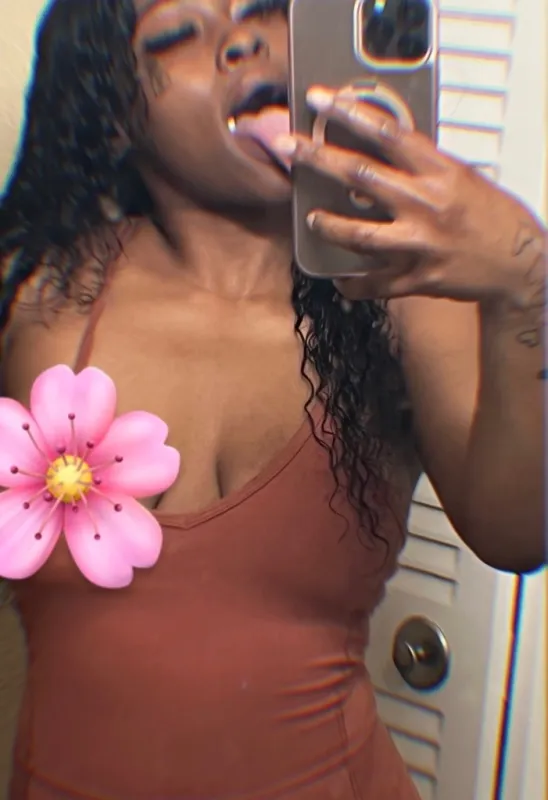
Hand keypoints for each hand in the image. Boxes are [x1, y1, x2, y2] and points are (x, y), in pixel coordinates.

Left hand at [273, 86, 545, 308]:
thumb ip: (421, 166)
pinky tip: (338, 280)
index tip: (321, 101)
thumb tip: (378, 150)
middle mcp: (427, 205)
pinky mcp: (418, 279)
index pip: (389, 134)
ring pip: (360, 235)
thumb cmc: (489, 215)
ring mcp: (421, 244)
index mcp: (440, 172)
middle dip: (319, 159)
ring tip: (311, 220)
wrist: (516, 263)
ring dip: (329, 226)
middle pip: (361, 176)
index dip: (351, 113)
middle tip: (290, 150)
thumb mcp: (460, 177)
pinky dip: (353, 283)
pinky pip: (375, 284)